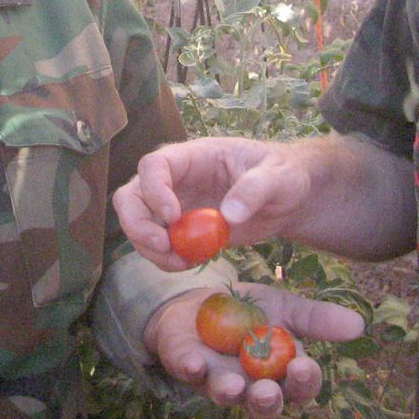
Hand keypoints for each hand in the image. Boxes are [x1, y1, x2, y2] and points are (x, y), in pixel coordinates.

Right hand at [113, 136, 313, 270]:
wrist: (287, 198)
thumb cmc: (283, 174)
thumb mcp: (278, 176)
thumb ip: (255, 189)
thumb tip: (228, 215)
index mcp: (195, 156)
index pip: (155, 164)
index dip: (155, 190)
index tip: (174, 217)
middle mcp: (176, 179)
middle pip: (131, 195)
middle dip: (136, 223)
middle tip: (163, 246)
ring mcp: (175, 205)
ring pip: (137, 222)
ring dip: (149, 247)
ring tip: (181, 261)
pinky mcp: (181, 230)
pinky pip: (157, 244)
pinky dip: (165, 259)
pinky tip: (189, 263)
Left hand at [143, 282, 364, 418]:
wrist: (201, 298)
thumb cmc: (250, 311)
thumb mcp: (286, 308)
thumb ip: (317, 319)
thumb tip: (359, 324)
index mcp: (281, 373)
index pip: (300, 387)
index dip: (303, 381)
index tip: (304, 365)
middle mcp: (251, 386)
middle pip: (265, 405)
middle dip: (268, 402)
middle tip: (268, 391)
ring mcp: (217, 380)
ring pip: (226, 396)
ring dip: (229, 393)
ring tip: (233, 385)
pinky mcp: (187, 367)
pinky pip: (189, 373)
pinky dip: (192, 368)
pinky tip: (194, 361)